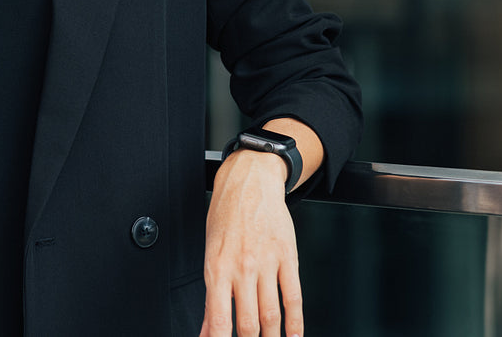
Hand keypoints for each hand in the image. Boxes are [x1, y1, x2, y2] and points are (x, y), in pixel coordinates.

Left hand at [201, 151, 303, 336]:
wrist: (249, 181)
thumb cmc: (226, 215)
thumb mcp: (210, 254)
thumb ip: (210, 298)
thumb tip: (205, 331)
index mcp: (217, 268)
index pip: (219, 319)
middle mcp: (242, 268)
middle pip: (247, 323)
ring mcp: (266, 263)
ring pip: (271, 314)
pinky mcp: (287, 257)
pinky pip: (294, 295)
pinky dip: (295, 321)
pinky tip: (294, 335)